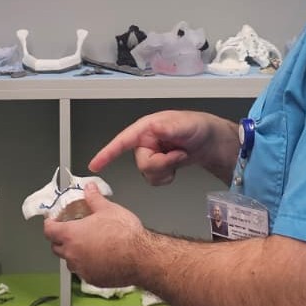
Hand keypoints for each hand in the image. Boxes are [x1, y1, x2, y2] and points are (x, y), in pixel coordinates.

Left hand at [42, 184, 147, 287]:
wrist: (141, 257)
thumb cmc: (125, 235)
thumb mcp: (108, 209)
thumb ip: (94, 198)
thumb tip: (90, 188)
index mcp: (71, 235)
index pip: (49, 230)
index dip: (50, 224)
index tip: (53, 221)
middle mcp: (72, 254)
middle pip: (56, 247)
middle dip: (59, 240)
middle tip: (70, 232)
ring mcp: (82, 269)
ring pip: (70, 262)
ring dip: (73, 254)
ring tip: (86, 246)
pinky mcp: (93, 280)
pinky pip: (84, 272)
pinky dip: (87, 266)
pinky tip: (99, 258)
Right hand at [89, 110, 236, 185]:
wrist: (210, 142)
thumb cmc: (198, 127)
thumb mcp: (185, 125)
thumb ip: (169, 127)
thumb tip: (154, 128)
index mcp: (146, 129)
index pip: (122, 141)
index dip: (107, 153)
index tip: (95, 164)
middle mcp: (145, 142)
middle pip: (141, 164)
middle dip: (162, 164)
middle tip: (179, 154)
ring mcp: (151, 154)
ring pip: (148, 174)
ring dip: (166, 170)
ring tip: (179, 157)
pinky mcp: (157, 166)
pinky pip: (154, 180)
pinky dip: (167, 177)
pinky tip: (176, 167)